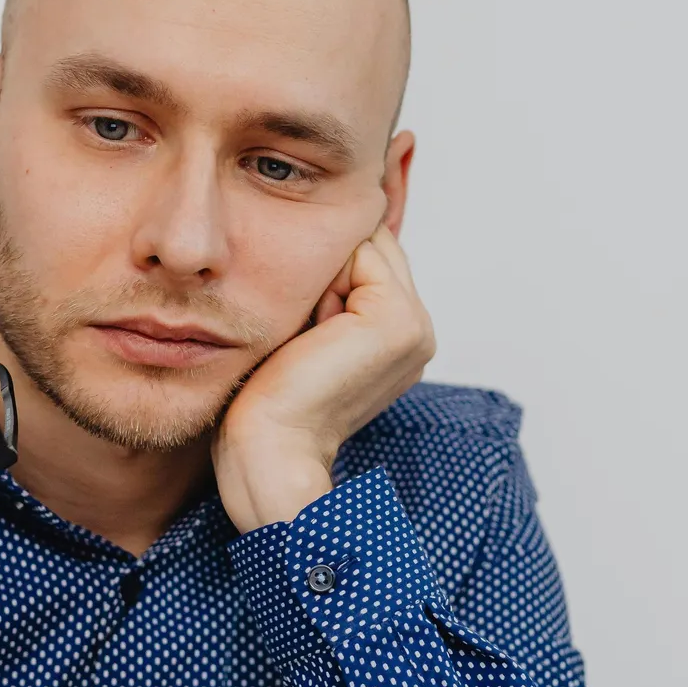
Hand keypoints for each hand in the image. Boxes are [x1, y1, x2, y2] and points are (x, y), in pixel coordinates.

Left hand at [212, 225, 435, 531]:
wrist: (268, 449)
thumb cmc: (267, 399)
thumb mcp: (304, 330)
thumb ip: (329, 290)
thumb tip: (322, 237)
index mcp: (401, 337)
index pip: (367, 257)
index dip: (323, 275)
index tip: (303, 335)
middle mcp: (420, 330)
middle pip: (370, 244)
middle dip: (327, 270)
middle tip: (305, 337)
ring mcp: (417, 326)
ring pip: (364, 243)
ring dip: (322, 276)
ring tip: (308, 337)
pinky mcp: (398, 321)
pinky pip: (358, 252)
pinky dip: (321, 281)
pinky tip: (313, 335)